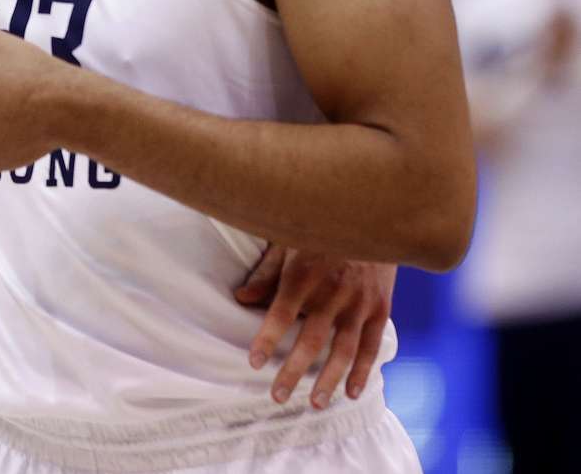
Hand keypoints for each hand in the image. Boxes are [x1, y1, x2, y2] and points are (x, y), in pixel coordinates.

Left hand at [236, 245, 394, 409]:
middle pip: (310, 339)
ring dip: (328, 379)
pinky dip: (363, 371)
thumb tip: (240, 298)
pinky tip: (352, 392)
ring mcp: (359, 302)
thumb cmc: (320, 230)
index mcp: (304, 272)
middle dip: (292, 370)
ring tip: (313, 403)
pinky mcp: (380, 308)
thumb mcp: (288, 242)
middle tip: (276, 395)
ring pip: (342, 349)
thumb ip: (267, 272)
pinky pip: (371, 345)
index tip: (254, 362)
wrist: (370, 218)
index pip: (281, 313)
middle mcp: (332, 291)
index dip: (267, 338)